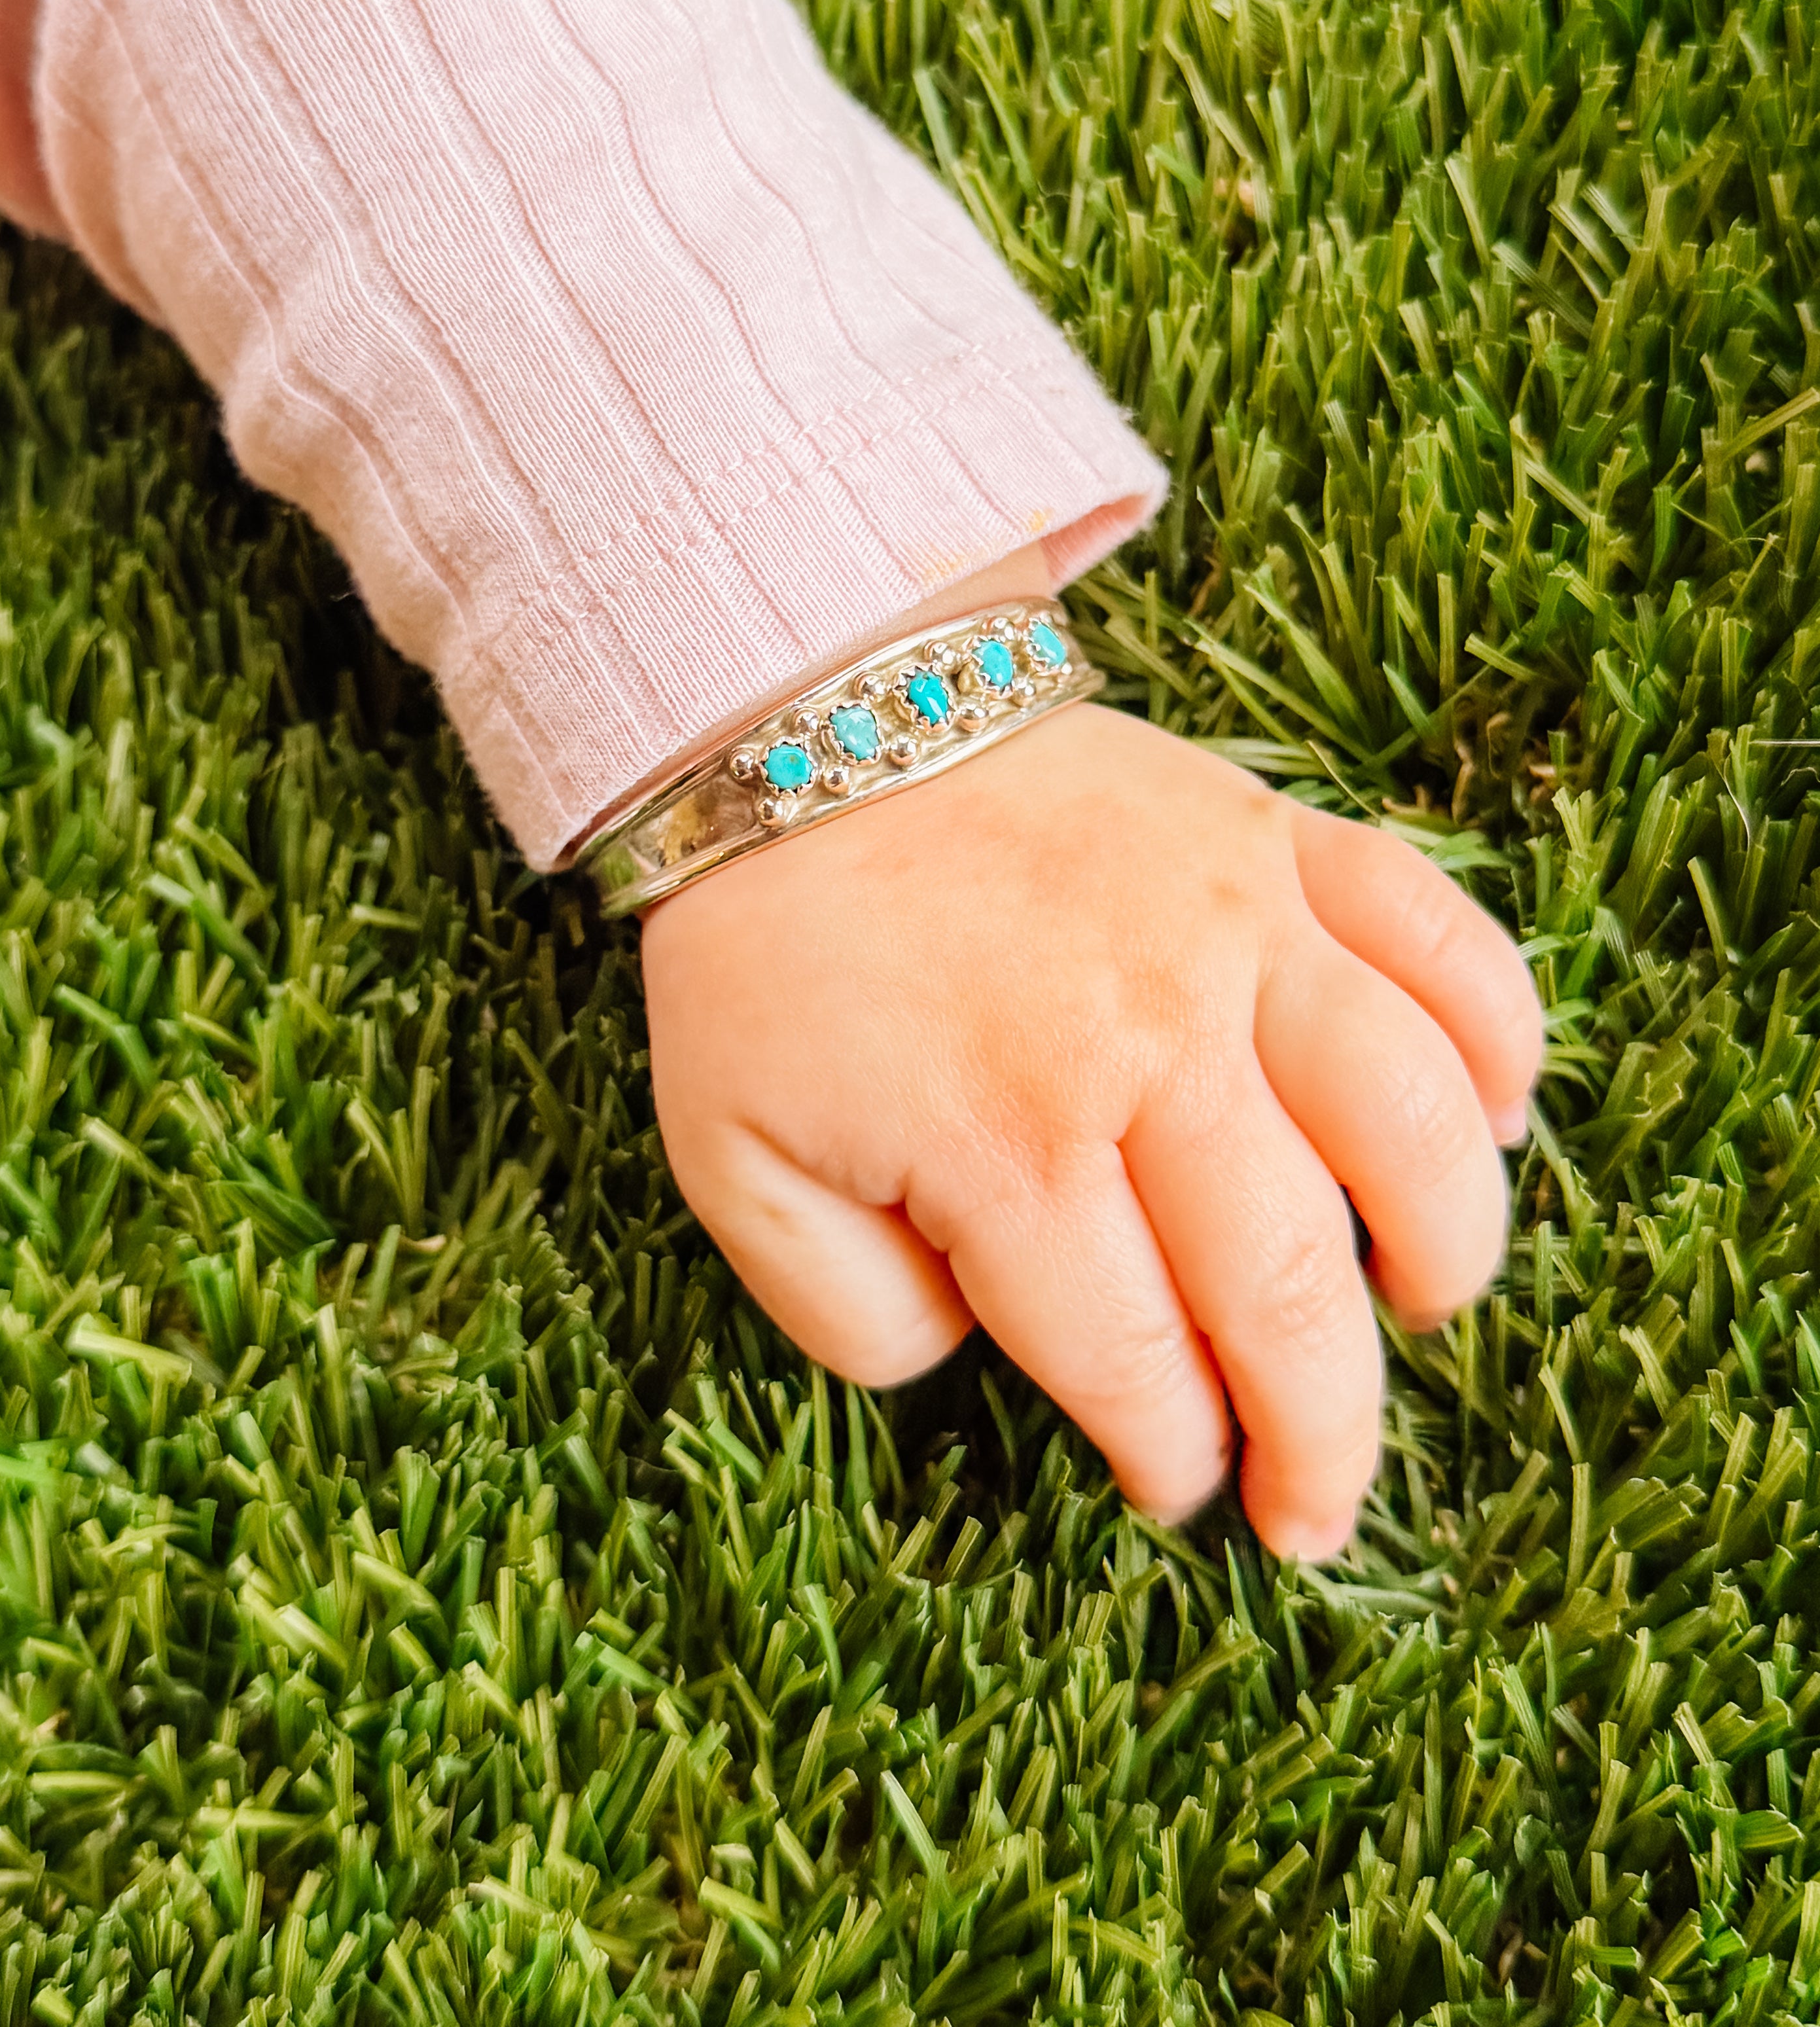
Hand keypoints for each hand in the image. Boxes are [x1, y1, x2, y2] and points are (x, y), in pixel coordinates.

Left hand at [642, 701, 1542, 1557]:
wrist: (808, 725)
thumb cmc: (772, 956)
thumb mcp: (732, 1163)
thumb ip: (845, 1308)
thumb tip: (985, 1352)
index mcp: (1004, 1138)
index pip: (1134, 1363)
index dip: (1170, 1456)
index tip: (1177, 1489)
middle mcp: (1148, 1042)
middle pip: (1292, 1284)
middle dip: (1323, 1435)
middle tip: (1315, 1506)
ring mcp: (1235, 928)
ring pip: (1412, 1121)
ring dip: (1448, 1250)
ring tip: (1420, 1309)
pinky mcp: (1281, 838)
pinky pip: (1444, 939)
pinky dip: (1498, 1036)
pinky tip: (1490, 1114)